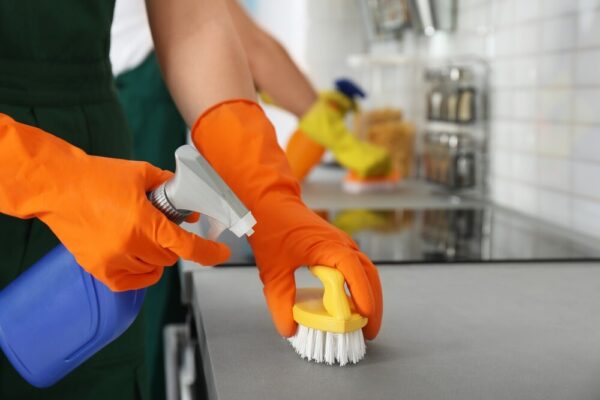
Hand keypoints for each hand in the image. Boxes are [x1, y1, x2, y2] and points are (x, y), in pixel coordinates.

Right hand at [0, 114, 229, 290]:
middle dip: (174, 242)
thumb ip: (172, 190)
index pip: (187, 247)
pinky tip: (137, 254)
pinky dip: (141, 271)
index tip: (222, 252)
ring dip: (157, 254)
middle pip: (171, 256)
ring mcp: (111, 260)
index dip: (210, 252)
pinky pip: (131, 282)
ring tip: (142, 232)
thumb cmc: (97, 177)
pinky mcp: (97, 269)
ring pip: (153, 268)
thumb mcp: (143, 174)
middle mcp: (128, 246)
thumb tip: (192, 211)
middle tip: (163, 224)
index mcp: (143, 222)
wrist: (57, 186)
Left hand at [192, 100, 382, 338]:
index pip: (354, 270)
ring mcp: (342, 244)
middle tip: (369, 331)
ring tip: (363, 322)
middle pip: (369, 274)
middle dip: (373, 303)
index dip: (362, 293)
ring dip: (368, 295)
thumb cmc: (272, 228)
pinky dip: (359, 287)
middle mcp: (341, 243)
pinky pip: (356, 268)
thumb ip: (280, 300)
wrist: (270, 201)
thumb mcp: (272, 269)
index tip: (364, 316)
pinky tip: (350, 304)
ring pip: (365, 271)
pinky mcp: (337, 247)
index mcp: (328, 245)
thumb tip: (289, 329)